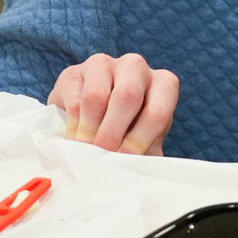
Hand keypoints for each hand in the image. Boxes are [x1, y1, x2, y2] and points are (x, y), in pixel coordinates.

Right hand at [48, 53, 178, 155]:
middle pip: (127, 96)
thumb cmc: (126, 128)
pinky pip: (74, 100)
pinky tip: (76, 137)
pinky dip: (74, 125)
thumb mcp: (143, 138)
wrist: (90, 115)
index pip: (158, 110)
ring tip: (87, 148)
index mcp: (163, 83)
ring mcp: (104, 64)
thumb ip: (147, 151)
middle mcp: (136, 67)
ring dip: (90, 129)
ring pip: (97, 96)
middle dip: (113, 132)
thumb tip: (141, 173)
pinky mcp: (74, 72)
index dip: (141, 138)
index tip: (125, 159)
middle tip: (103, 153)